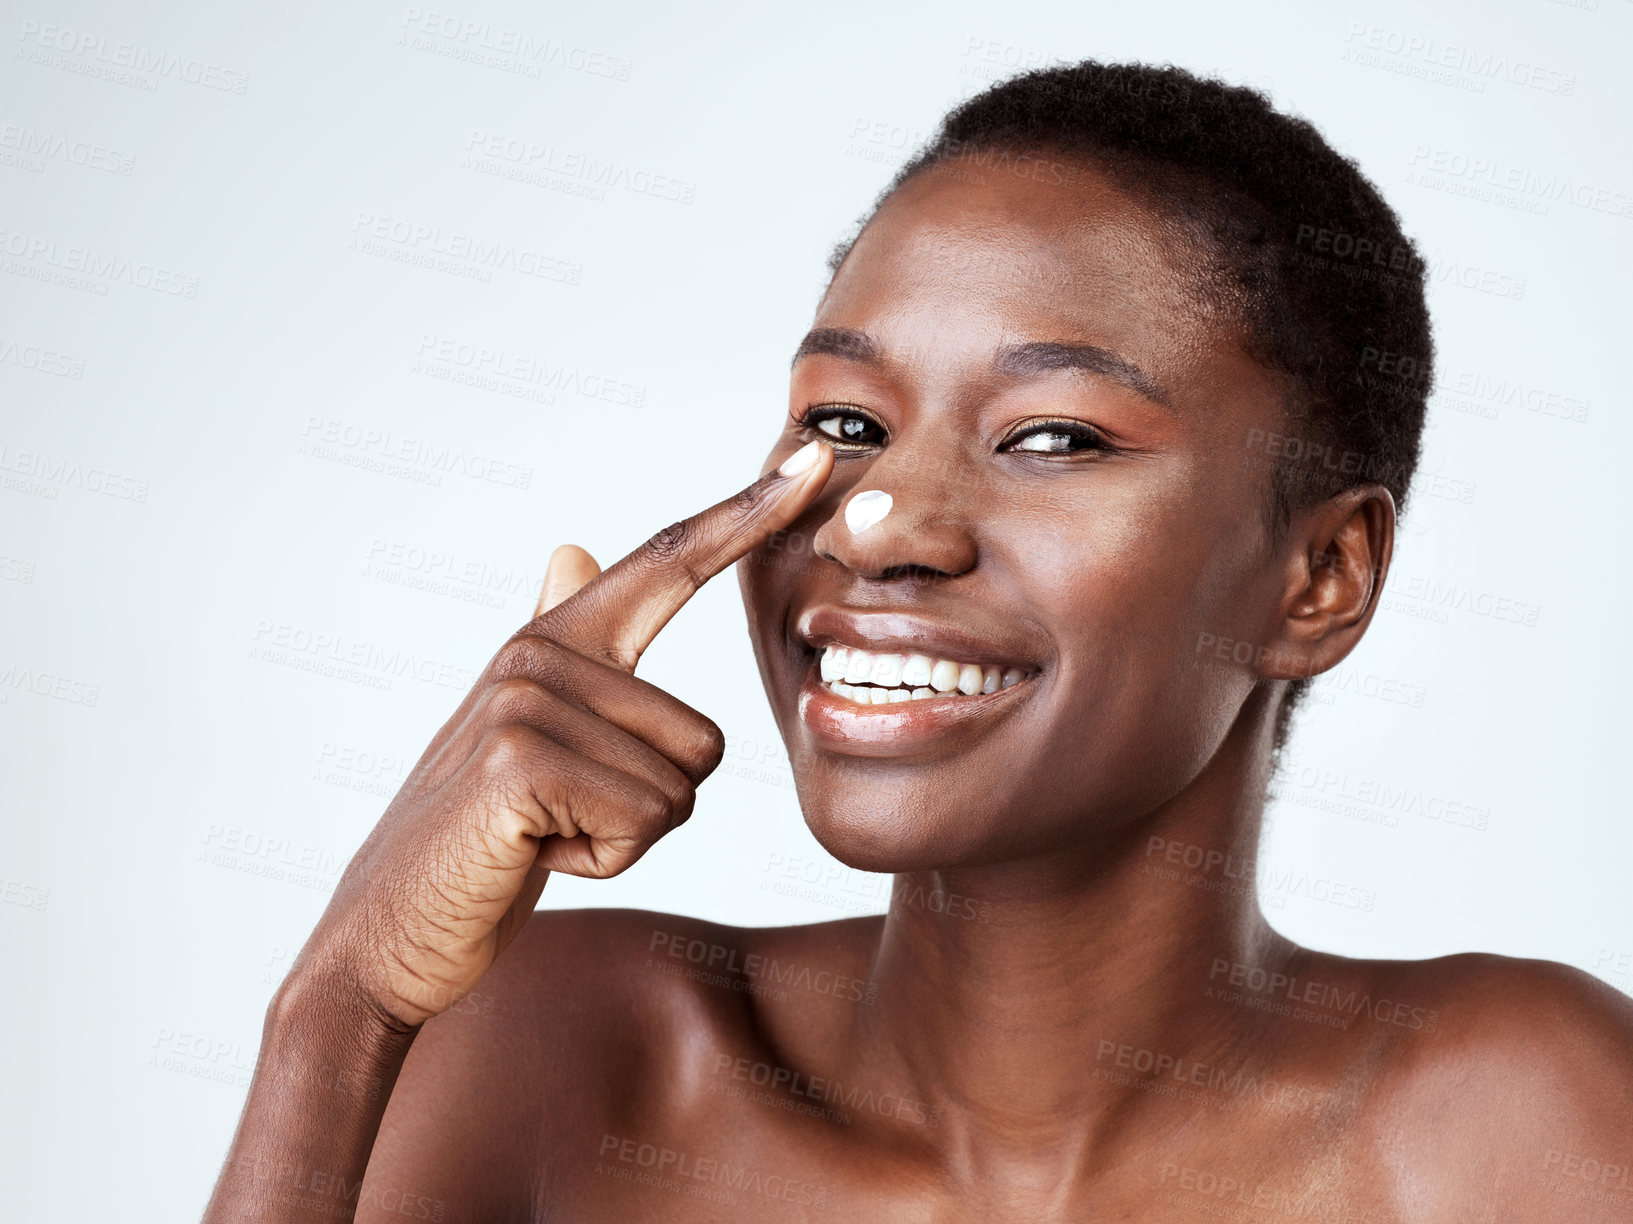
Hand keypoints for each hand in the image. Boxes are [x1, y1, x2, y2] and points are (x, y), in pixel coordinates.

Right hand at [289, 441, 832, 1027]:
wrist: (389, 932)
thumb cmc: (480, 841)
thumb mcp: (527, 734)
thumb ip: (563, 644)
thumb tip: (573, 551)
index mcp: (553, 642)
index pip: (667, 561)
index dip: (747, 513)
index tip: (816, 460)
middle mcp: (539, 656)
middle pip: (705, 741)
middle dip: (650, 810)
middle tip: (558, 821)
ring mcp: (525, 702)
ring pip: (681, 787)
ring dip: (624, 838)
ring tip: (542, 835)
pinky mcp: (520, 760)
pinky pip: (644, 821)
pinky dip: (605, 862)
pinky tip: (532, 856)